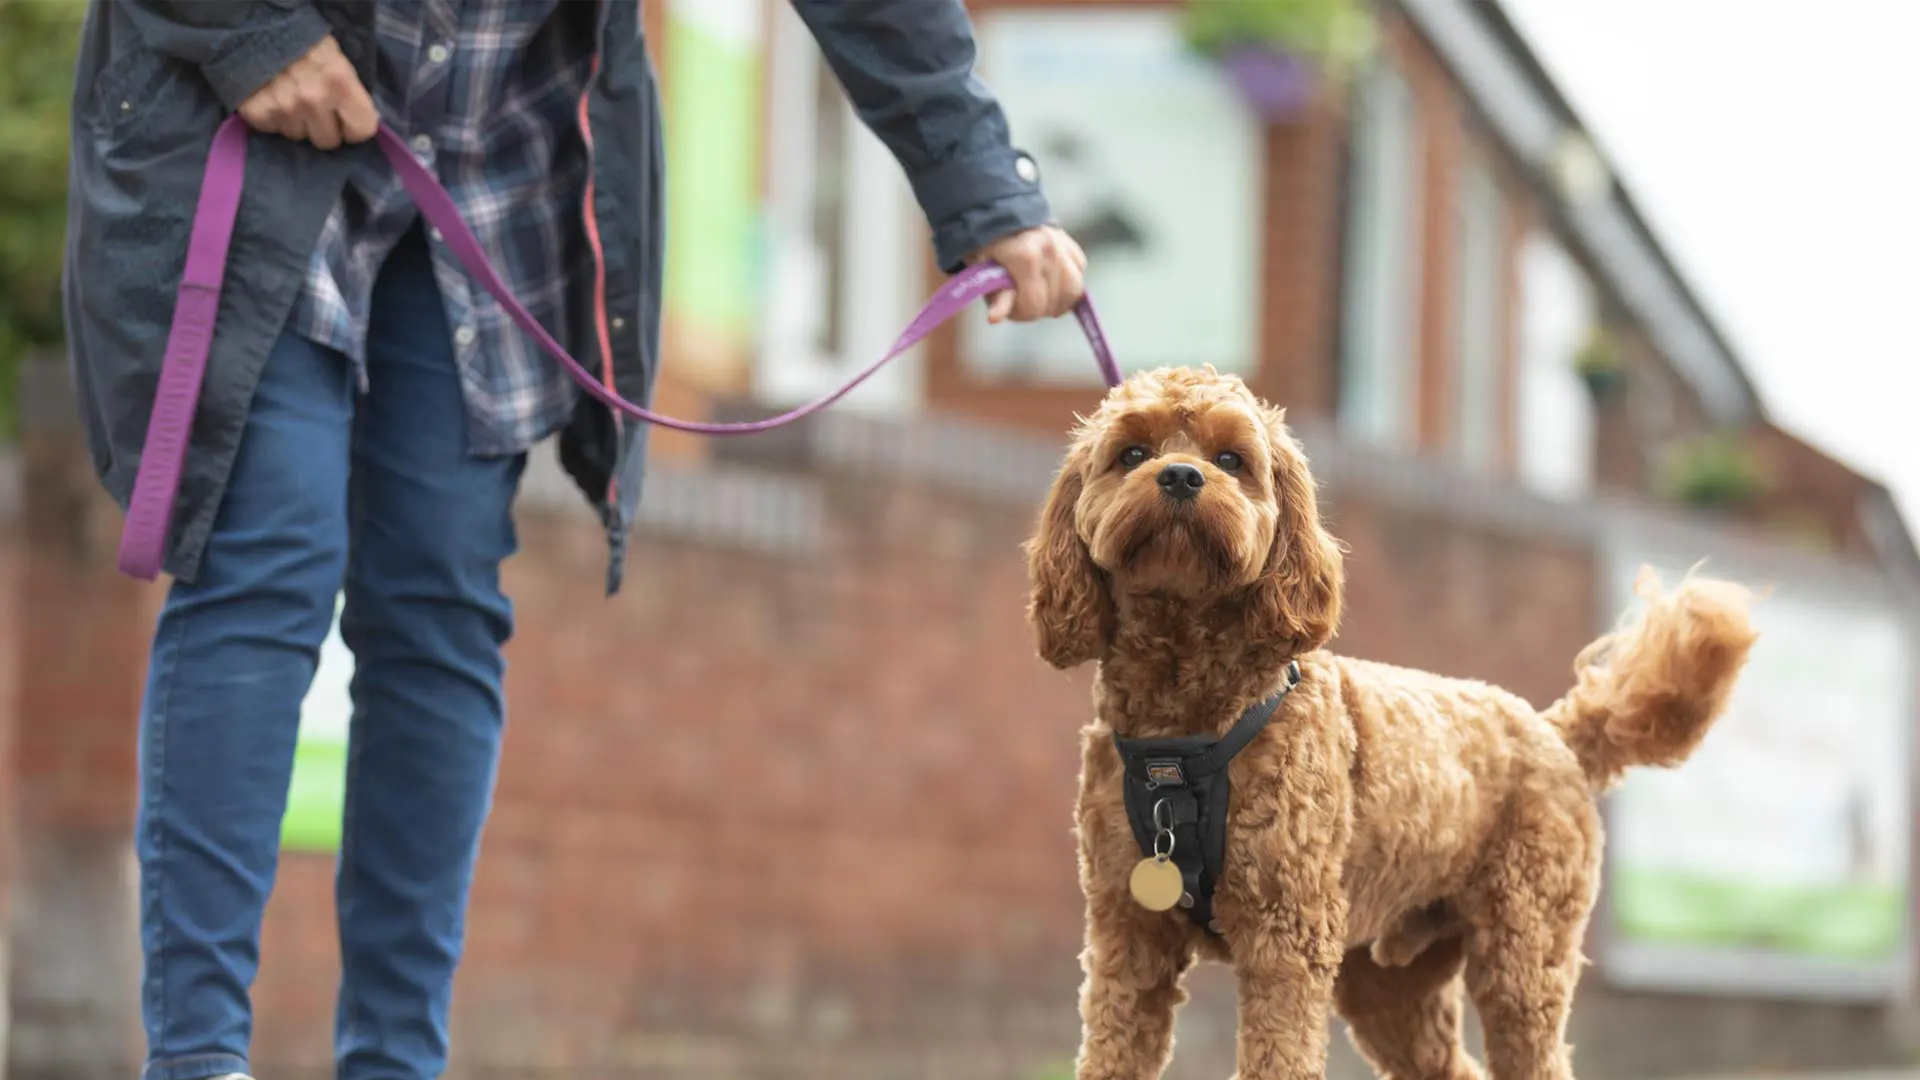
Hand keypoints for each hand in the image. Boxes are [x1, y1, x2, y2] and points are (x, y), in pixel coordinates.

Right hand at [236, 36, 378, 149]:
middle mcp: (313, 98)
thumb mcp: (339, 60)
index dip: (355, 127)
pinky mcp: (257, 111)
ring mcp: (283, 107)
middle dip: (324, 128)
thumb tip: (367, 121)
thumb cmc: (307, 44)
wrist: (257, 25)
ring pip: (299, 137)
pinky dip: (273, 118)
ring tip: (290, 96)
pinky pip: (274, 130)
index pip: (361, 131)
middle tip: (315, 106)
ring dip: (297, 122)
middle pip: (328, 142)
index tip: (346, 119)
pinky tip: (272, 97)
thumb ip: (352, 93)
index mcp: (340, 82)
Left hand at [967, 225, 1087, 323]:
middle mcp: (1050, 250)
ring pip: (1073, 292)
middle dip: (1037, 309)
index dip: (1021, 313)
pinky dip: (1067, 287)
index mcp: (1026, 256)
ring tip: (1040, 298)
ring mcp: (1065, 248)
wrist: (1004, 217)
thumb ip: (996, 297)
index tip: (1010, 306)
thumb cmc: (991, 250)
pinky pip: (1079, 278)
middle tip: (1021, 300)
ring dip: (1057, 302)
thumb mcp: (985, 273)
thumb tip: (994, 319)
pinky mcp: (1074, 249)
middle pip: (1054, 302)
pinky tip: (1051, 284)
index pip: (1034, 305)